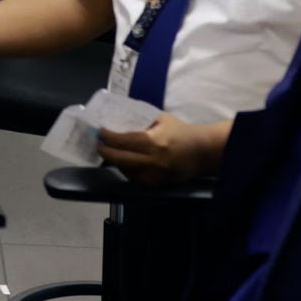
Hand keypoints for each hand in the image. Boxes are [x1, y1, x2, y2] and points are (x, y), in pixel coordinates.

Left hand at [98, 114, 226, 184]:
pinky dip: (128, 170)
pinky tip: (124, 163)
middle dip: (105, 152)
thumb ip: (141, 119)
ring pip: (126, 171)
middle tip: (98, 145)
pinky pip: (136, 178)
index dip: (108, 137)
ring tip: (109, 153)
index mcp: (154, 142)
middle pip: (120, 159)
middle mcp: (153, 160)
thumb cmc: (180, 131)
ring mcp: (155, 174)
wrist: (203, 151)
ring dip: (115, 162)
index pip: (123, 141)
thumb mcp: (161, 119)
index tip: (100, 132)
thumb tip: (118, 117)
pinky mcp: (158, 183)